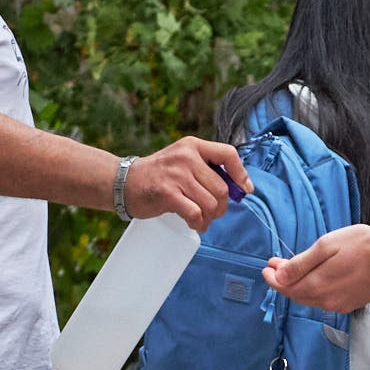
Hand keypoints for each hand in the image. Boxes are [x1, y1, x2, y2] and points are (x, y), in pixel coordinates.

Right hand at [124, 137, 251, 229]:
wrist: (124, 182)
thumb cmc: (158, 175)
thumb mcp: (182, 160)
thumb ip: (206, 169)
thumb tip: (238, 188)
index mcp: (193, 146)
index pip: (228, 154)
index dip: (241, 174)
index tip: (245, 189)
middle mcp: (186, 157)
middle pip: (222, 188)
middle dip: (221, 207)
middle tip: (212, 213)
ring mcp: (176, 174)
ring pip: (211, 204)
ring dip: (209, 218)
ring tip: (201, 220)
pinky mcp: (167, 193)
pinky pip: (195, 214)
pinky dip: (198, 223)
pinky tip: (194, 223)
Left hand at [264, 223, 369, 311]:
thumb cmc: (365, 247)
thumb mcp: (327, 246)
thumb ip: (301, 264)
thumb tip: (280, 276)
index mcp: (317, 286)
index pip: (286, 287)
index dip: (273, 278)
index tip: (267, 267)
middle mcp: (327, 301)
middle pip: (297, 294)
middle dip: (284, 280)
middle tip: (276, 266)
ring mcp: (341, 303)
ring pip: (312, 297)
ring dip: (300, 284)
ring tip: (294, 270)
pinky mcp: (353, 302)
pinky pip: (327, 298)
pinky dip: (317, 289)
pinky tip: (319, 277)